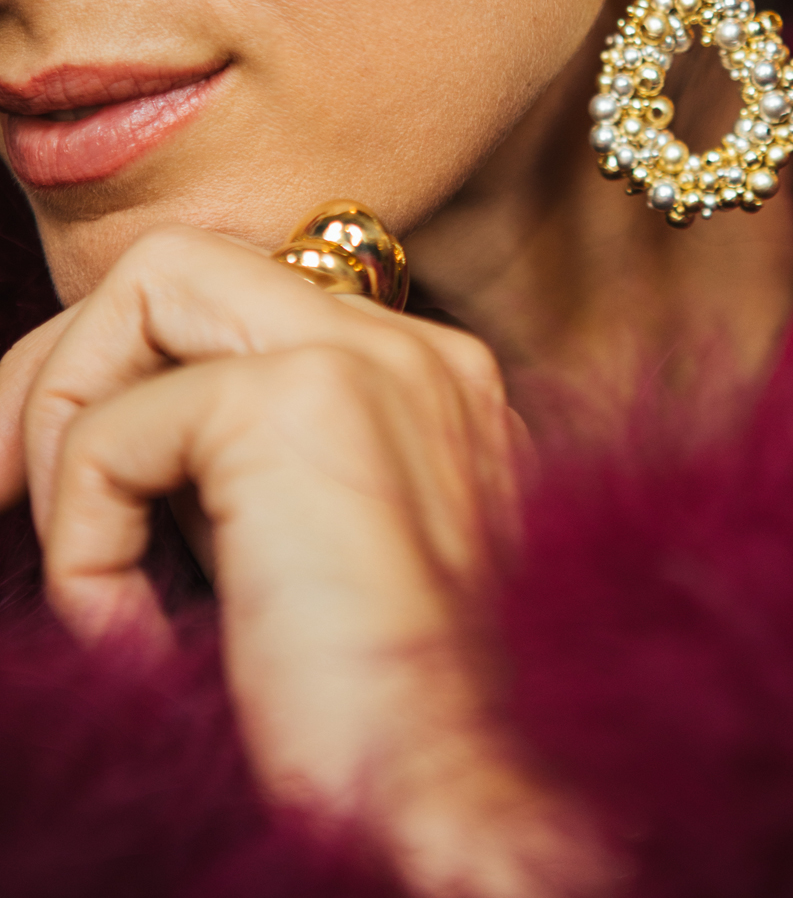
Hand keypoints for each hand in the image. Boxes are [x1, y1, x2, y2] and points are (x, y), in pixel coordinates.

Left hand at [0, 226, 615, 897]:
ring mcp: (371, 358)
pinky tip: (134, 641)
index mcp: (426, 382)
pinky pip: (113, 430)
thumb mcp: (297, 562)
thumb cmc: (370, 729)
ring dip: (65, 427)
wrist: (457, 812)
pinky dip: (83, 544)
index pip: (234, 302)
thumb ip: (239, 476)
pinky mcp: (303, 399)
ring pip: (149, 285)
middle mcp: (415, 347)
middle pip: (183, 263)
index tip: (51, 484)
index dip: (124, 371)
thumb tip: (108, 429)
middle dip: (62, 362)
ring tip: (84, 574)